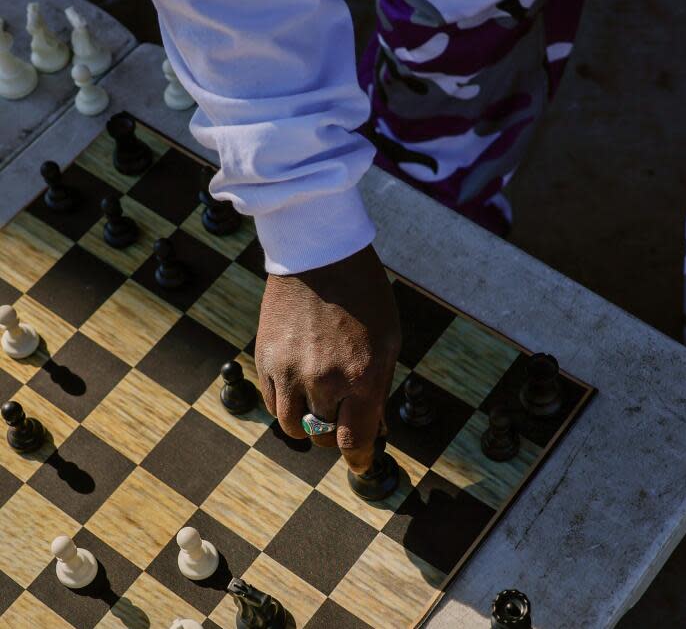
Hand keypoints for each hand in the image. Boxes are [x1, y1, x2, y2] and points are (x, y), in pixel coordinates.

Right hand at [255, 246, 400, 474]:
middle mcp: (324, 380)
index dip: (358, 459)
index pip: (354, 441)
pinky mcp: (266, 360)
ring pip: (294, 428)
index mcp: (362, 376)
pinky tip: (301, 391)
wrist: (318, 254)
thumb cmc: (363, 295)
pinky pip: (273, 404)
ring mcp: (290, 371)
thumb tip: (376, 428)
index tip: (360, 462)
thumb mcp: (389, 340)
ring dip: (309, 426)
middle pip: (324, 438)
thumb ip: (381, 388)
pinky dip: (288, 407)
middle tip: (344, 423)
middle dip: (337, 437)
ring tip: (320, 407)